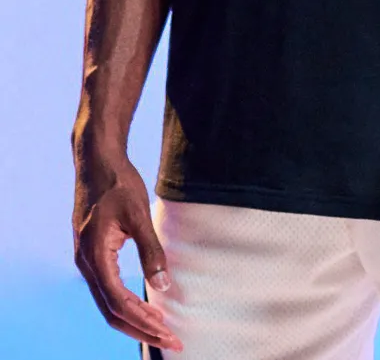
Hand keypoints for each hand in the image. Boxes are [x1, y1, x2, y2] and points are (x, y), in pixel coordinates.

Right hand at [73, 152, 181, 351]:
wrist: (96, 162)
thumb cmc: (118, 184)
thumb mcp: (139, 214)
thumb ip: (150, 250)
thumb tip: (164, 285)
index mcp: (95, 257)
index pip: (118, 302)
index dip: (143, 321)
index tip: (168, 332)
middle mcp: (86, 265)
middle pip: (111, 311)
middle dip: (141, 330)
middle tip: (171, 341)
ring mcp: (87, 261)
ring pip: (108, 303)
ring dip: (134, 321)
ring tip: (161, 331)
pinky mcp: (93, 256)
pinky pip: (107, 290)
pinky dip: (126, 305)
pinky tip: (145, 309)